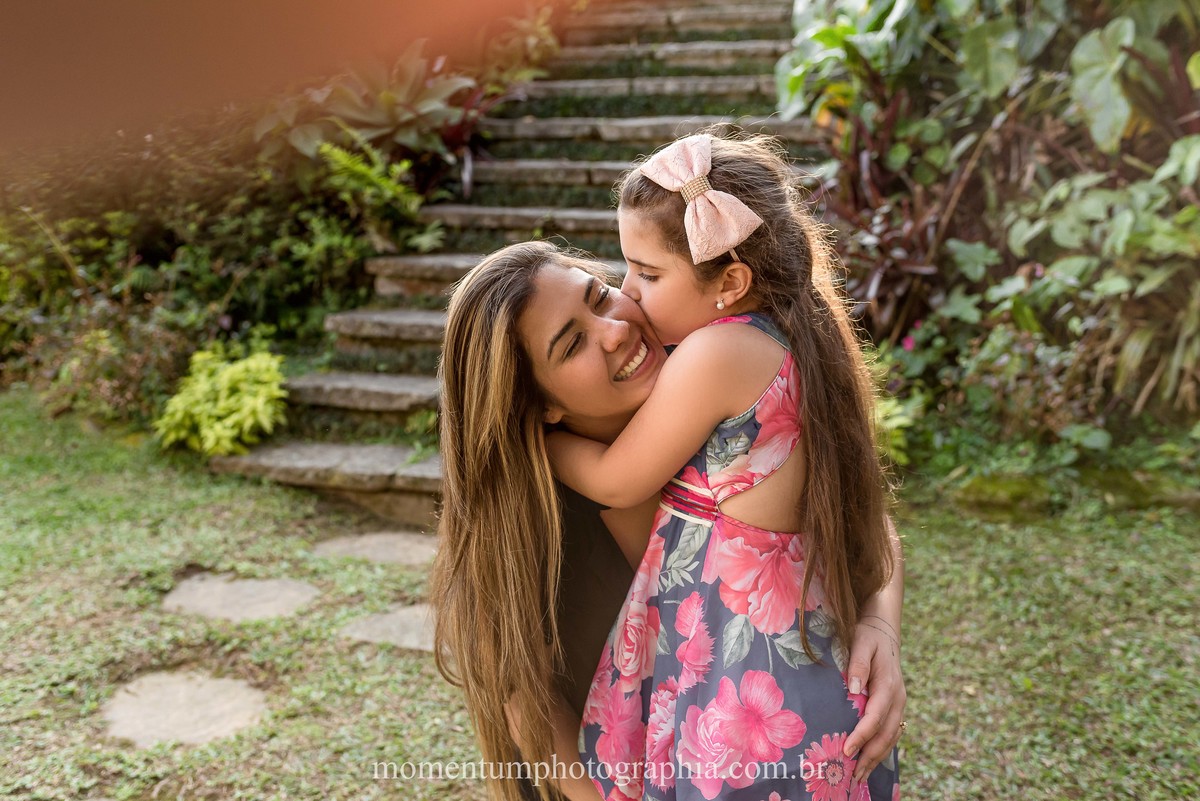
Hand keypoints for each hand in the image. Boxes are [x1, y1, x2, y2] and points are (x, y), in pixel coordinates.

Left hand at [842, 615, 905, 782]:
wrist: (884, 630)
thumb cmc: (868, 635)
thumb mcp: (861, 643)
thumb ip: (858, 665)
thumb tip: (853, 688)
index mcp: (889, 685)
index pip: (875, 717)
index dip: (862, 736)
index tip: (847, 751)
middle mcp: (898, 698)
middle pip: (886, 734)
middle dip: (870, 757)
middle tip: (853, 777)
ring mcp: (899, 704)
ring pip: (891, 737)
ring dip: (877, 758)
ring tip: (860, 776)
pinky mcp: (896, 706)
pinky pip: (892, 732)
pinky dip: (882, 749)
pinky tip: (870, 760)